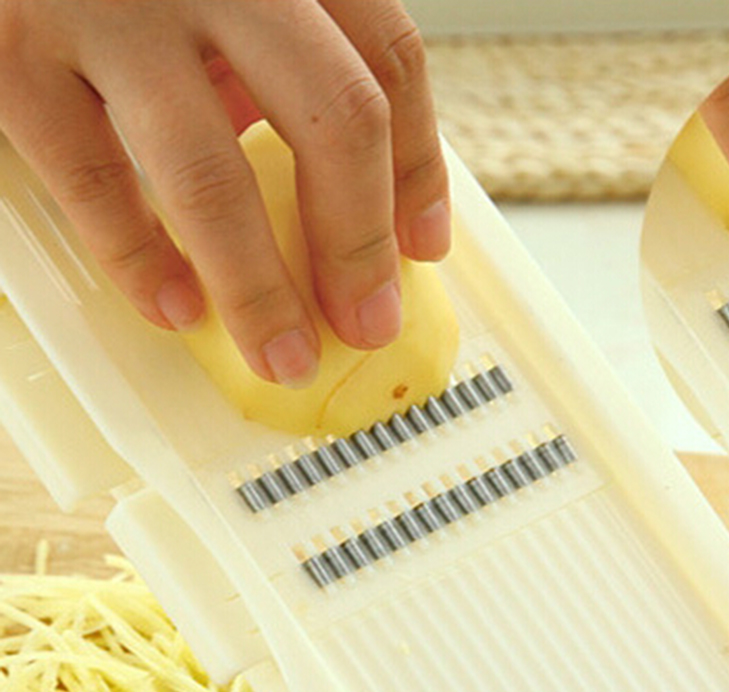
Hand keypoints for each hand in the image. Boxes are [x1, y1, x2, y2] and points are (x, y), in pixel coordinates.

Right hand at [0, 0, 450, 385]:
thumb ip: (272, 59)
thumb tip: (326, 192)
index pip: (390, 62)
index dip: (418, 170)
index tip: (423, 248)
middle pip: (336, 120)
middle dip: (359, 246)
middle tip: (366, 322)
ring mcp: (114, 7)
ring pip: (214, 172)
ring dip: (259, 289)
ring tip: (283, 354)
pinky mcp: (14, 47)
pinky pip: (93, 177)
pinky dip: (140, 259)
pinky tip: (176, 308)